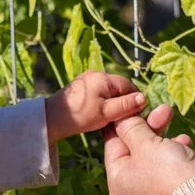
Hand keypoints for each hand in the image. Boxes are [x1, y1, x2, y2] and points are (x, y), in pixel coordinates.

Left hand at [46, 71, 164, 144]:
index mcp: (104, 78)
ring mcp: (88, 79)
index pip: (129, 86)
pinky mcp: (83, 87)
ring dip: (113, 105)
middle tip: (120, 120)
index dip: (134, 101)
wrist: (51, 119)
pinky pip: (101, 94)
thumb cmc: (79, 116)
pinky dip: (103, 104)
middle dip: (123, 103)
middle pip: (120, 88)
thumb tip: (143, 98)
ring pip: (111, 92)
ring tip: (109, 120)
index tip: (133, 117)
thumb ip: (125, 105)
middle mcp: (97, 74)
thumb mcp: (105, 113)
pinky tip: (99, 116)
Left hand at [103, 114, 194, 194]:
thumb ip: (132, 128)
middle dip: (152, 128)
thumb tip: (121, 118)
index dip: (122, 123)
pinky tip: (188, 151)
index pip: (113, 146)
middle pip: (136, 151)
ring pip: (156, 159)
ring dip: (168, 142)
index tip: (131, 106)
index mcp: (117, 183)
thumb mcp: (146, 144)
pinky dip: (178, 158)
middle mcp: (130, 193)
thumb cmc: (168, 170)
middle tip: (164, 110)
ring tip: (182, 137)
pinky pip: (170, 171)